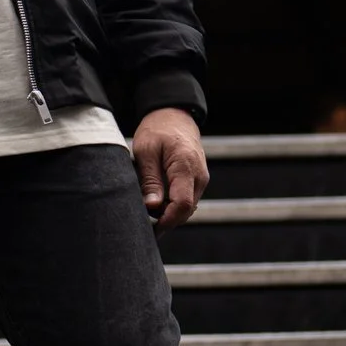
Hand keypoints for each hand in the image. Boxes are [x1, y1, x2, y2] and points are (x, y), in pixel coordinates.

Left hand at [133, 107, 208, 233]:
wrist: (174, 115)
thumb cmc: (158, 129)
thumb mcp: (146, 151)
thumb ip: (150, 180)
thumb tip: (152, 207)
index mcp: (185, 166)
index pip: (183, 204)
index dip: (167, 221)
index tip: (150, 229)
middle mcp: (199, 175)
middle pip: (186, 210)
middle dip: (166, 220)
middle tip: (143, 223)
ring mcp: (201, 178)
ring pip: (188, 208)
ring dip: (169, 214)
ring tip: (147, 212)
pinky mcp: (198, 180)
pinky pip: (188, 200)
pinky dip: (174, 206)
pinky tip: (157, 204)